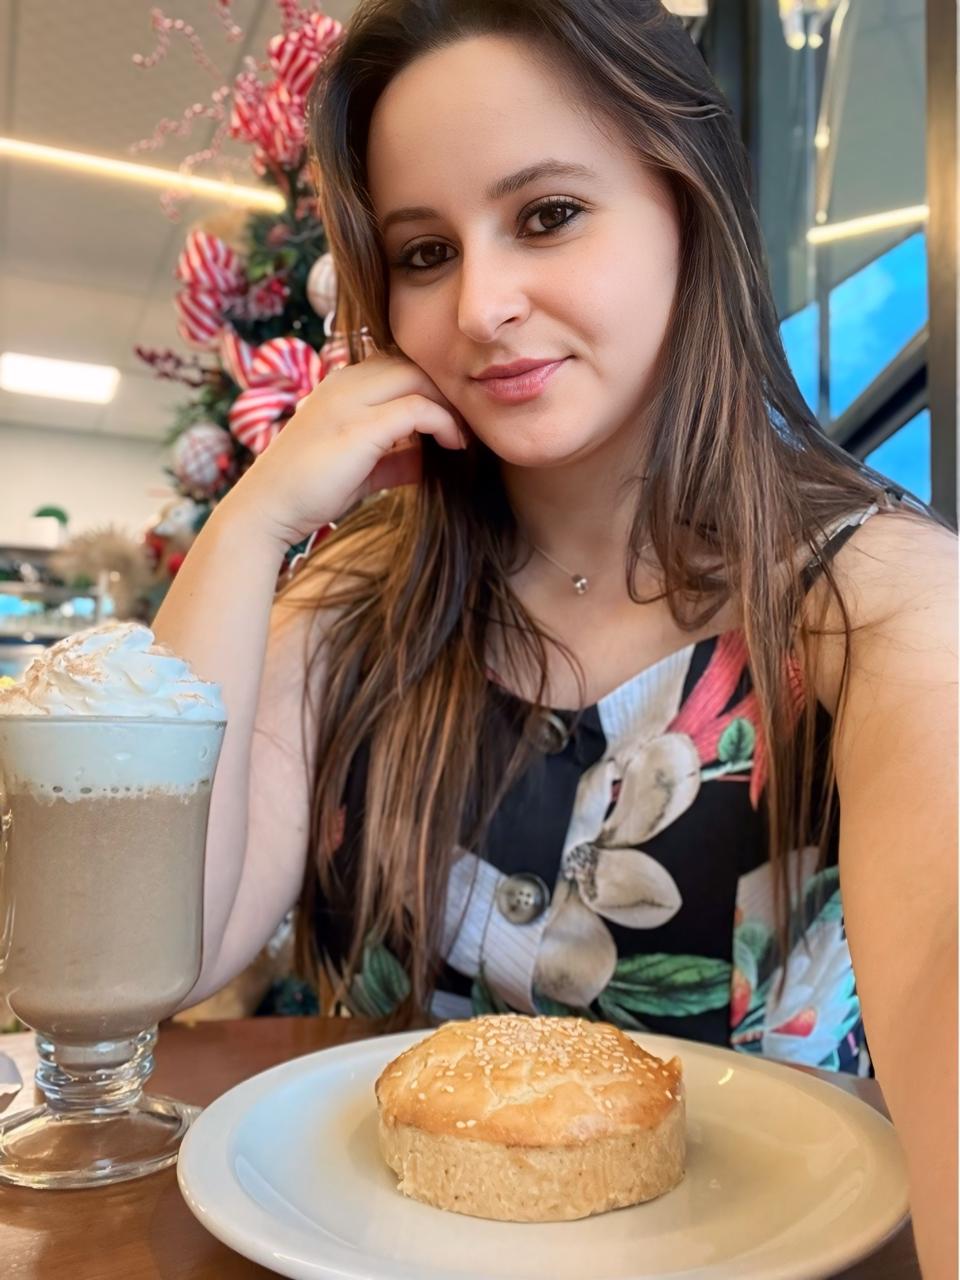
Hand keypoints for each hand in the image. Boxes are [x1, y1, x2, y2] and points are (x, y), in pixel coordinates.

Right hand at [226, 352, 465, 546]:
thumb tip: (431, 459)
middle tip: (469, 423)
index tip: (456, 418)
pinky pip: (418, 408)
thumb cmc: (310, 492)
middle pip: (414, 363)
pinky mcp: (359, 427)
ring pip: (419, 377)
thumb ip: (395, 458)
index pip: (399, 364)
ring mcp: (349, 401)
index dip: (433, 386)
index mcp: (341, 385)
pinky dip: (444, 423)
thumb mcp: (361, 469)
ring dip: (450, 404)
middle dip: (447, 390)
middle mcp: (343, 383)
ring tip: (464, 435)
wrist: (266, 511)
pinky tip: (454, 445)